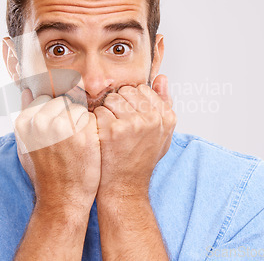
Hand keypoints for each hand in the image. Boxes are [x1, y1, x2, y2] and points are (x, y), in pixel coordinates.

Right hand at [15, 88, 100, 214]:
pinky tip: (88, 145)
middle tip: (69, 138)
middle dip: (69, 115)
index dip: (55, 112)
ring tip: (78, 143)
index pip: (46, 98)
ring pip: (79, 107)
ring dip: (82, 121)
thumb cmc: (46, 174)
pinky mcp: (84, 134)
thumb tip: (26, 90)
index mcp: (25, 122)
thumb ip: (25, 115)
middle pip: (63, 101)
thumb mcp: (25, 145)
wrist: (63, 199)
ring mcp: (62, 127)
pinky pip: (93, 117)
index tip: (59, 128)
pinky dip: (94, 129)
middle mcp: (41, 122)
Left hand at [93, 75, 176, 200]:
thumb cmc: (141, 158)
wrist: (125, 186)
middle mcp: (153, 119)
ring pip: (112, 98)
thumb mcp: (161, 133)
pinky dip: (97, 122)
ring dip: (107, 111)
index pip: (143, 89)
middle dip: (119, 104)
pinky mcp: (113, 130)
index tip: (130, 117)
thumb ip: (164, 103)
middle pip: (126, 91)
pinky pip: (100, 111)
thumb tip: (162, 77)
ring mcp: (133, 124)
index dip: (132, 102)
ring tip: (111, 130)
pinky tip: (102, 136)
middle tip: (119, 125)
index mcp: (166, 117)